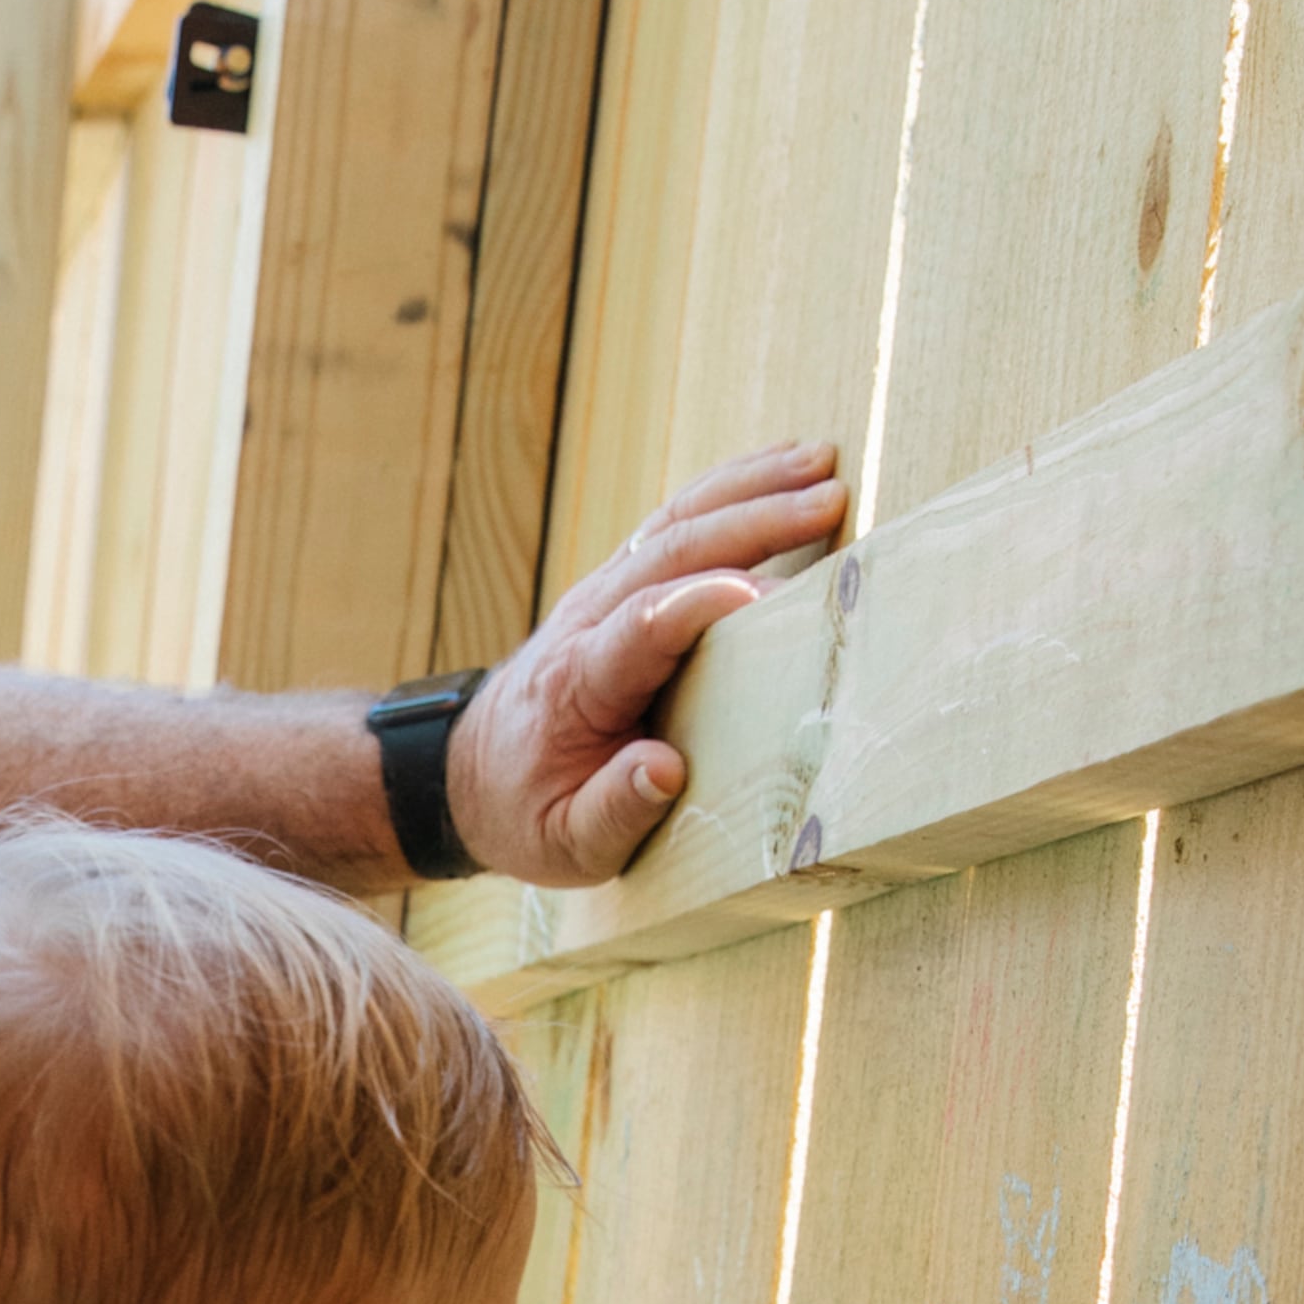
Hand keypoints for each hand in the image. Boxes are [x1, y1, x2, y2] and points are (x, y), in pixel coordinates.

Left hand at [443, 444, 845, 886]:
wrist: (475, 772)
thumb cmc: (531, 811)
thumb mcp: (565, 841)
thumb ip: (614, 812)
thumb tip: (666, 771)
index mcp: (578, 684)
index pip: (641, 626)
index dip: (702, 604)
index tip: (771, 594)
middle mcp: (589, 621)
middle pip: (670, 553)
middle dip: (752, 522)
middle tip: (829, 500)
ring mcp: (602, 594)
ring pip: (676, 523)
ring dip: (750, 488)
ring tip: (822, 462)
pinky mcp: (621, 584)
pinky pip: (676, 524)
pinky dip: (731, 489)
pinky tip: (784, 466)